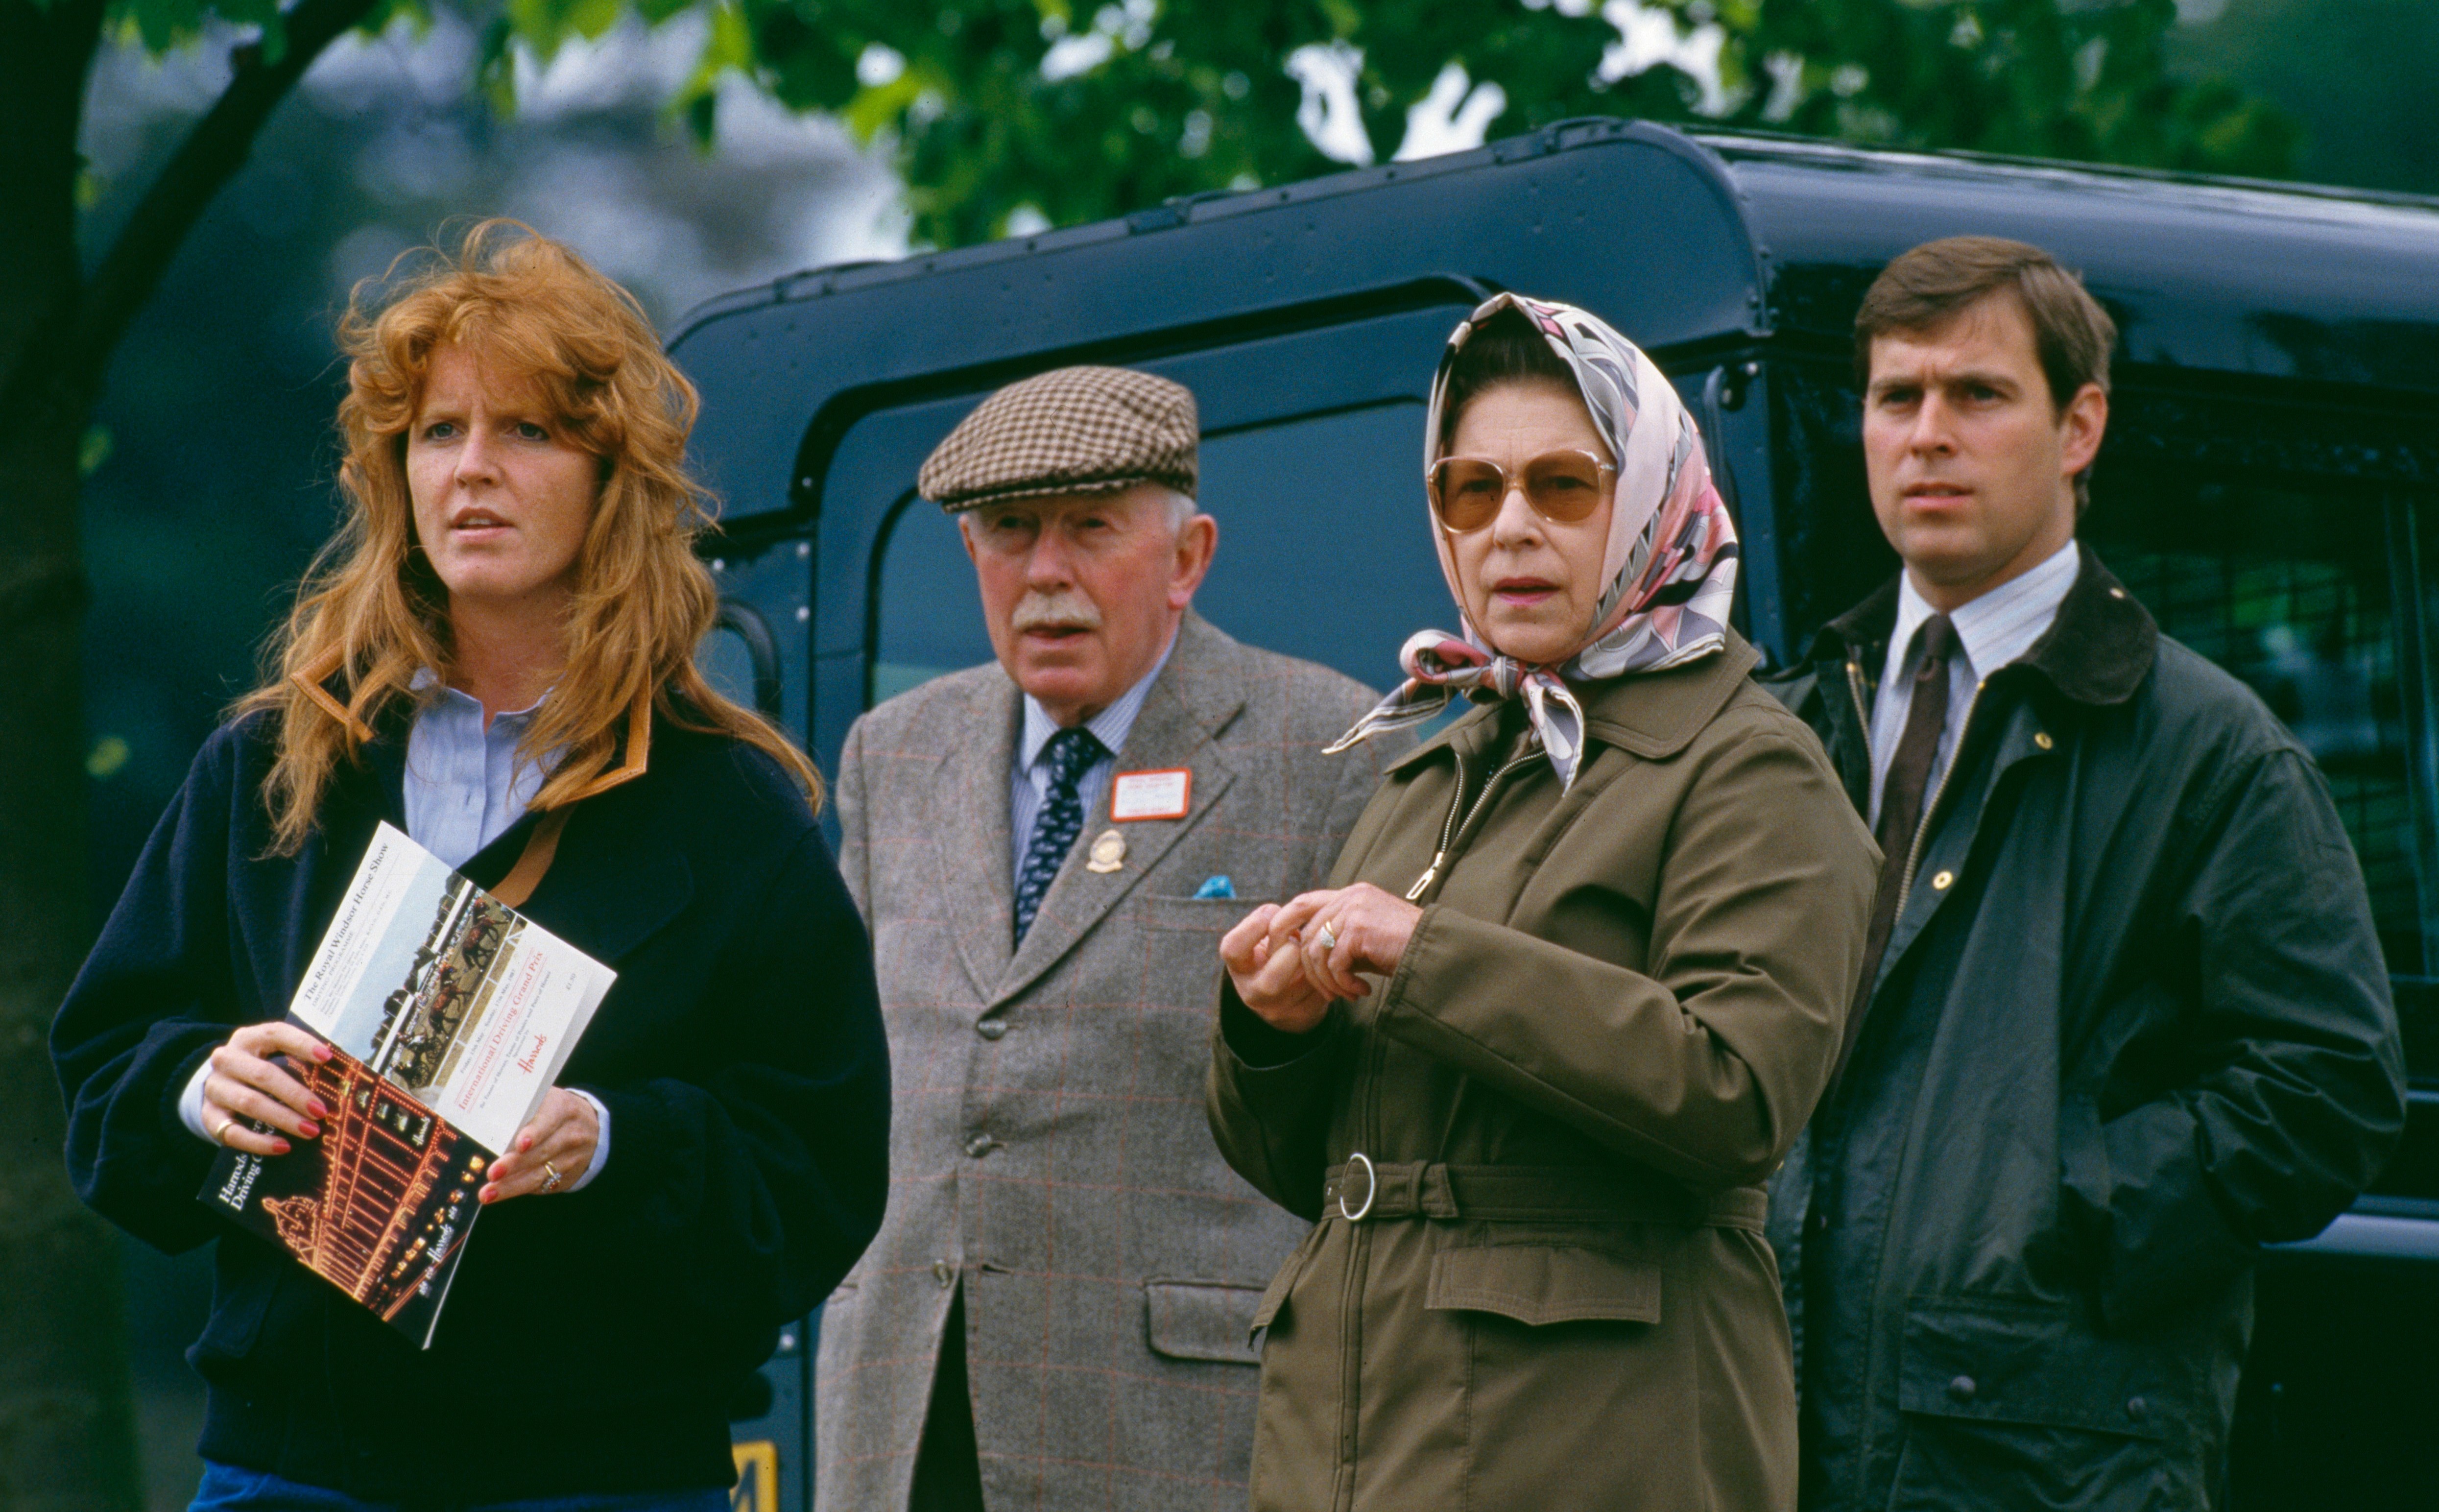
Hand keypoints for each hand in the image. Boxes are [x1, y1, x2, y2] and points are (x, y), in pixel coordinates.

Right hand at [199, 1021, 332, 1156]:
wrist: (218, 1084)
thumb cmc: (259, 1067)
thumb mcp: (273, 1054)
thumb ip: (299, 1059)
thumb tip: (341, 1076)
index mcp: (248, 1038)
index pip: (275, 1034)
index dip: (301, 1044)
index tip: (327, 1057)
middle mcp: (227, 1060)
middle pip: (263, 1075)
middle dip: (296, 1094)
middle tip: (322, 1111)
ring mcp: (216, 1088)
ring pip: (249, 1103)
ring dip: (283, 1118)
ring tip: (311, 1130)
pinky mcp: (209, 1116)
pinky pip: (233, 1132)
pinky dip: (259, 1142)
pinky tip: (284, 1146)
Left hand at [481, 1088, 598, 1203]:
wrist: (593, 1128)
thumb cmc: (555, 1111)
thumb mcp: (546, 1101)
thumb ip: (522, 1108)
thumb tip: (486, 1116)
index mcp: (563, 1108)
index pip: (548, 1121)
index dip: (534, 1133)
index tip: (520, 1144)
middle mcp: (570, 1134)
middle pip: (541, 1152)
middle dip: (515, 1164)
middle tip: (492, 1173)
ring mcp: (571, 1158)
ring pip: (539, 1174)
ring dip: (511, 1185)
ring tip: (488, 1193)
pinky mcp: (567, 1176)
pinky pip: (540, 1185)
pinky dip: (518, 1188)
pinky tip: (500, 1193)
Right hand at [1222, 902, 1332, 1035]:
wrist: (1286, 993)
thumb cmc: (1275, 952)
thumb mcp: (1265, 938)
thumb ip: (1272, 921)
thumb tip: (1296, 910)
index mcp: (1238, 967)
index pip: (1233, 949)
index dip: (1254, 925)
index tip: (1273, 911)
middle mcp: (1252, 992)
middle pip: (1271, 981)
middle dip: (1292, 953)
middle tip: (1298, 940)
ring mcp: (1277, 1009)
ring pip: (1302, 985)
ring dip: (1313, 962)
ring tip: (1313, 951)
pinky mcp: (1302, 1015)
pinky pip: (1321, 992)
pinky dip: (1328, 973)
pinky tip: (1325, 964)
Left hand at [1279, 884, 1421, 1002]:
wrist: (1436, 951)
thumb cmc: (1405, 949)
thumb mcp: (1366, 939)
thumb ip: (1338, 940)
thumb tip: (1307, 958)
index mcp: (1349, 894)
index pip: (1302, 903)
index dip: (1284, 926)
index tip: (1285, 954)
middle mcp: (1349, 897)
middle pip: (1305, 934)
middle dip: (1311, 971)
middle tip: (1329, 993)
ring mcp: (1353, 910)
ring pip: (1317, 952)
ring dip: (1329, 982)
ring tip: (1348, 994)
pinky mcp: (1358, 928)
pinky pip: (1334, 964)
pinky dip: (1343, 983)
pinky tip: (1361, 991)